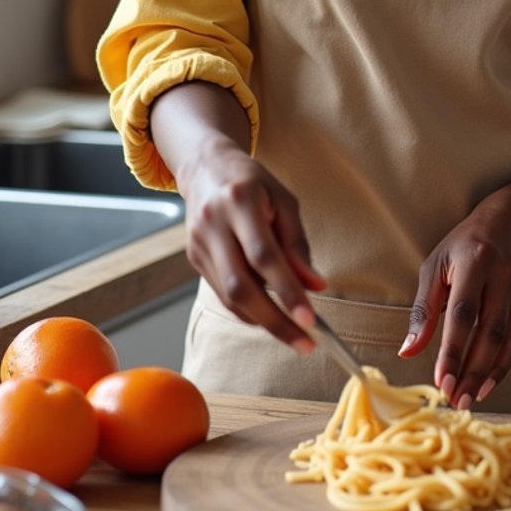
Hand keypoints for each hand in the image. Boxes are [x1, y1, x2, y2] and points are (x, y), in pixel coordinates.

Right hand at [180, 138, 324, 351]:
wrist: (205, 167)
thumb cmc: (252, 182)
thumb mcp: (284, 201)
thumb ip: (298, 244)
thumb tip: (316, 286)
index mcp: (240, 201)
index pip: (264, 256)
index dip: (287, 291)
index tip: (310, 320)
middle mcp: (213, 223)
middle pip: (242, 286)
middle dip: (275, 321)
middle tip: (305, 342)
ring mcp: (199, 243)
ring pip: (230, 297)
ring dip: (263, 320)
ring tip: (293, 331)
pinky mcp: (194, 258)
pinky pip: (222, 294)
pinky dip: (248, 309)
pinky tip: (269, 313)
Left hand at [398, 203, 510, 410]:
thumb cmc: (463, 243)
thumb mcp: (436, 264)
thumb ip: (423, 308)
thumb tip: (407, 350)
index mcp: (475, 262)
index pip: (463, 312)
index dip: (452, 349)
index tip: (441, 380)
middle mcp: (502, 278)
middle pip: (488, 333)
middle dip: (470, 371)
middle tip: (454, 400)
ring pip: (504, 342)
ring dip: (485, 375)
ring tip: (467, 401)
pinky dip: (501, 368)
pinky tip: (486, 387)